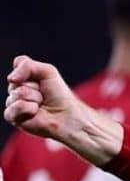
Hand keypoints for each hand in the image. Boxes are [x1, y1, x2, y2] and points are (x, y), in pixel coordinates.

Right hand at [5, 55, 123, 164]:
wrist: (67, 116)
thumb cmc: (59, 95)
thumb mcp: (48, 72)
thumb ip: (27, 66)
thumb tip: (10, 79)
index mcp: (23, 78)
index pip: (19, 63)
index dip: (31, 70)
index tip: (43, 80)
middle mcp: (16, 89)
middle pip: (16, 81)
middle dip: (34, 87)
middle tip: (44, 96)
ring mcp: (13, 103)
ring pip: (16, 94)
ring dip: (34, 98)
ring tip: (40, 105)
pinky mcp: (13, 117)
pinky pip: (12, 108)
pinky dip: (27, 108)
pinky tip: (35, 112)